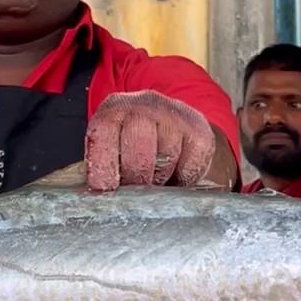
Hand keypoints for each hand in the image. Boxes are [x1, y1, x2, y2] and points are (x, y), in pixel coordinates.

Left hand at [84, 90, 219, 190]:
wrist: (170, 128)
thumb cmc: (131, 147)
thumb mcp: (111, 149)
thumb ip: (103, 168)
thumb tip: (101, 196)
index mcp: (114, 108)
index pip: (104, 133)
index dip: (103, 165)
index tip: (106, 188)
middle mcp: (145, 104)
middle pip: (138, 149)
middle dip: (135, 178)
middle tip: (136, 189)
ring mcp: (175, 114)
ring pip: (166, 159)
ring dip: (160, 179)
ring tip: (155, 179)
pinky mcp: (199, 129)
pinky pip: (191, 165)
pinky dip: (184, 179)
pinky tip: (176, 175)